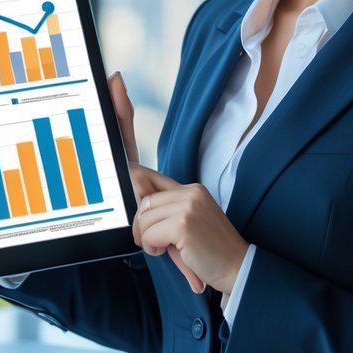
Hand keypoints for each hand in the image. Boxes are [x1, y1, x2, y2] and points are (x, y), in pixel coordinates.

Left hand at [109, 72, 249, 294]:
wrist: (238, 271)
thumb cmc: (207, 254)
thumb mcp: (182, 229)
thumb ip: (160, 214)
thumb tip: (135, 206)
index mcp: (187, 188)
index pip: (142, 167)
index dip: (123, 118)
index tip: (115, 81)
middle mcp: (189, 189)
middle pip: (136, 194)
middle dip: (138, 223)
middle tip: (156, 242)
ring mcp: (189, 201)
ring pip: (140, 217)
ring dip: (148, 241)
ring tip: (172, 249)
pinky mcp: (186, 220)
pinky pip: (147, 233)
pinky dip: (154, 248)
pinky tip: (177, 254)